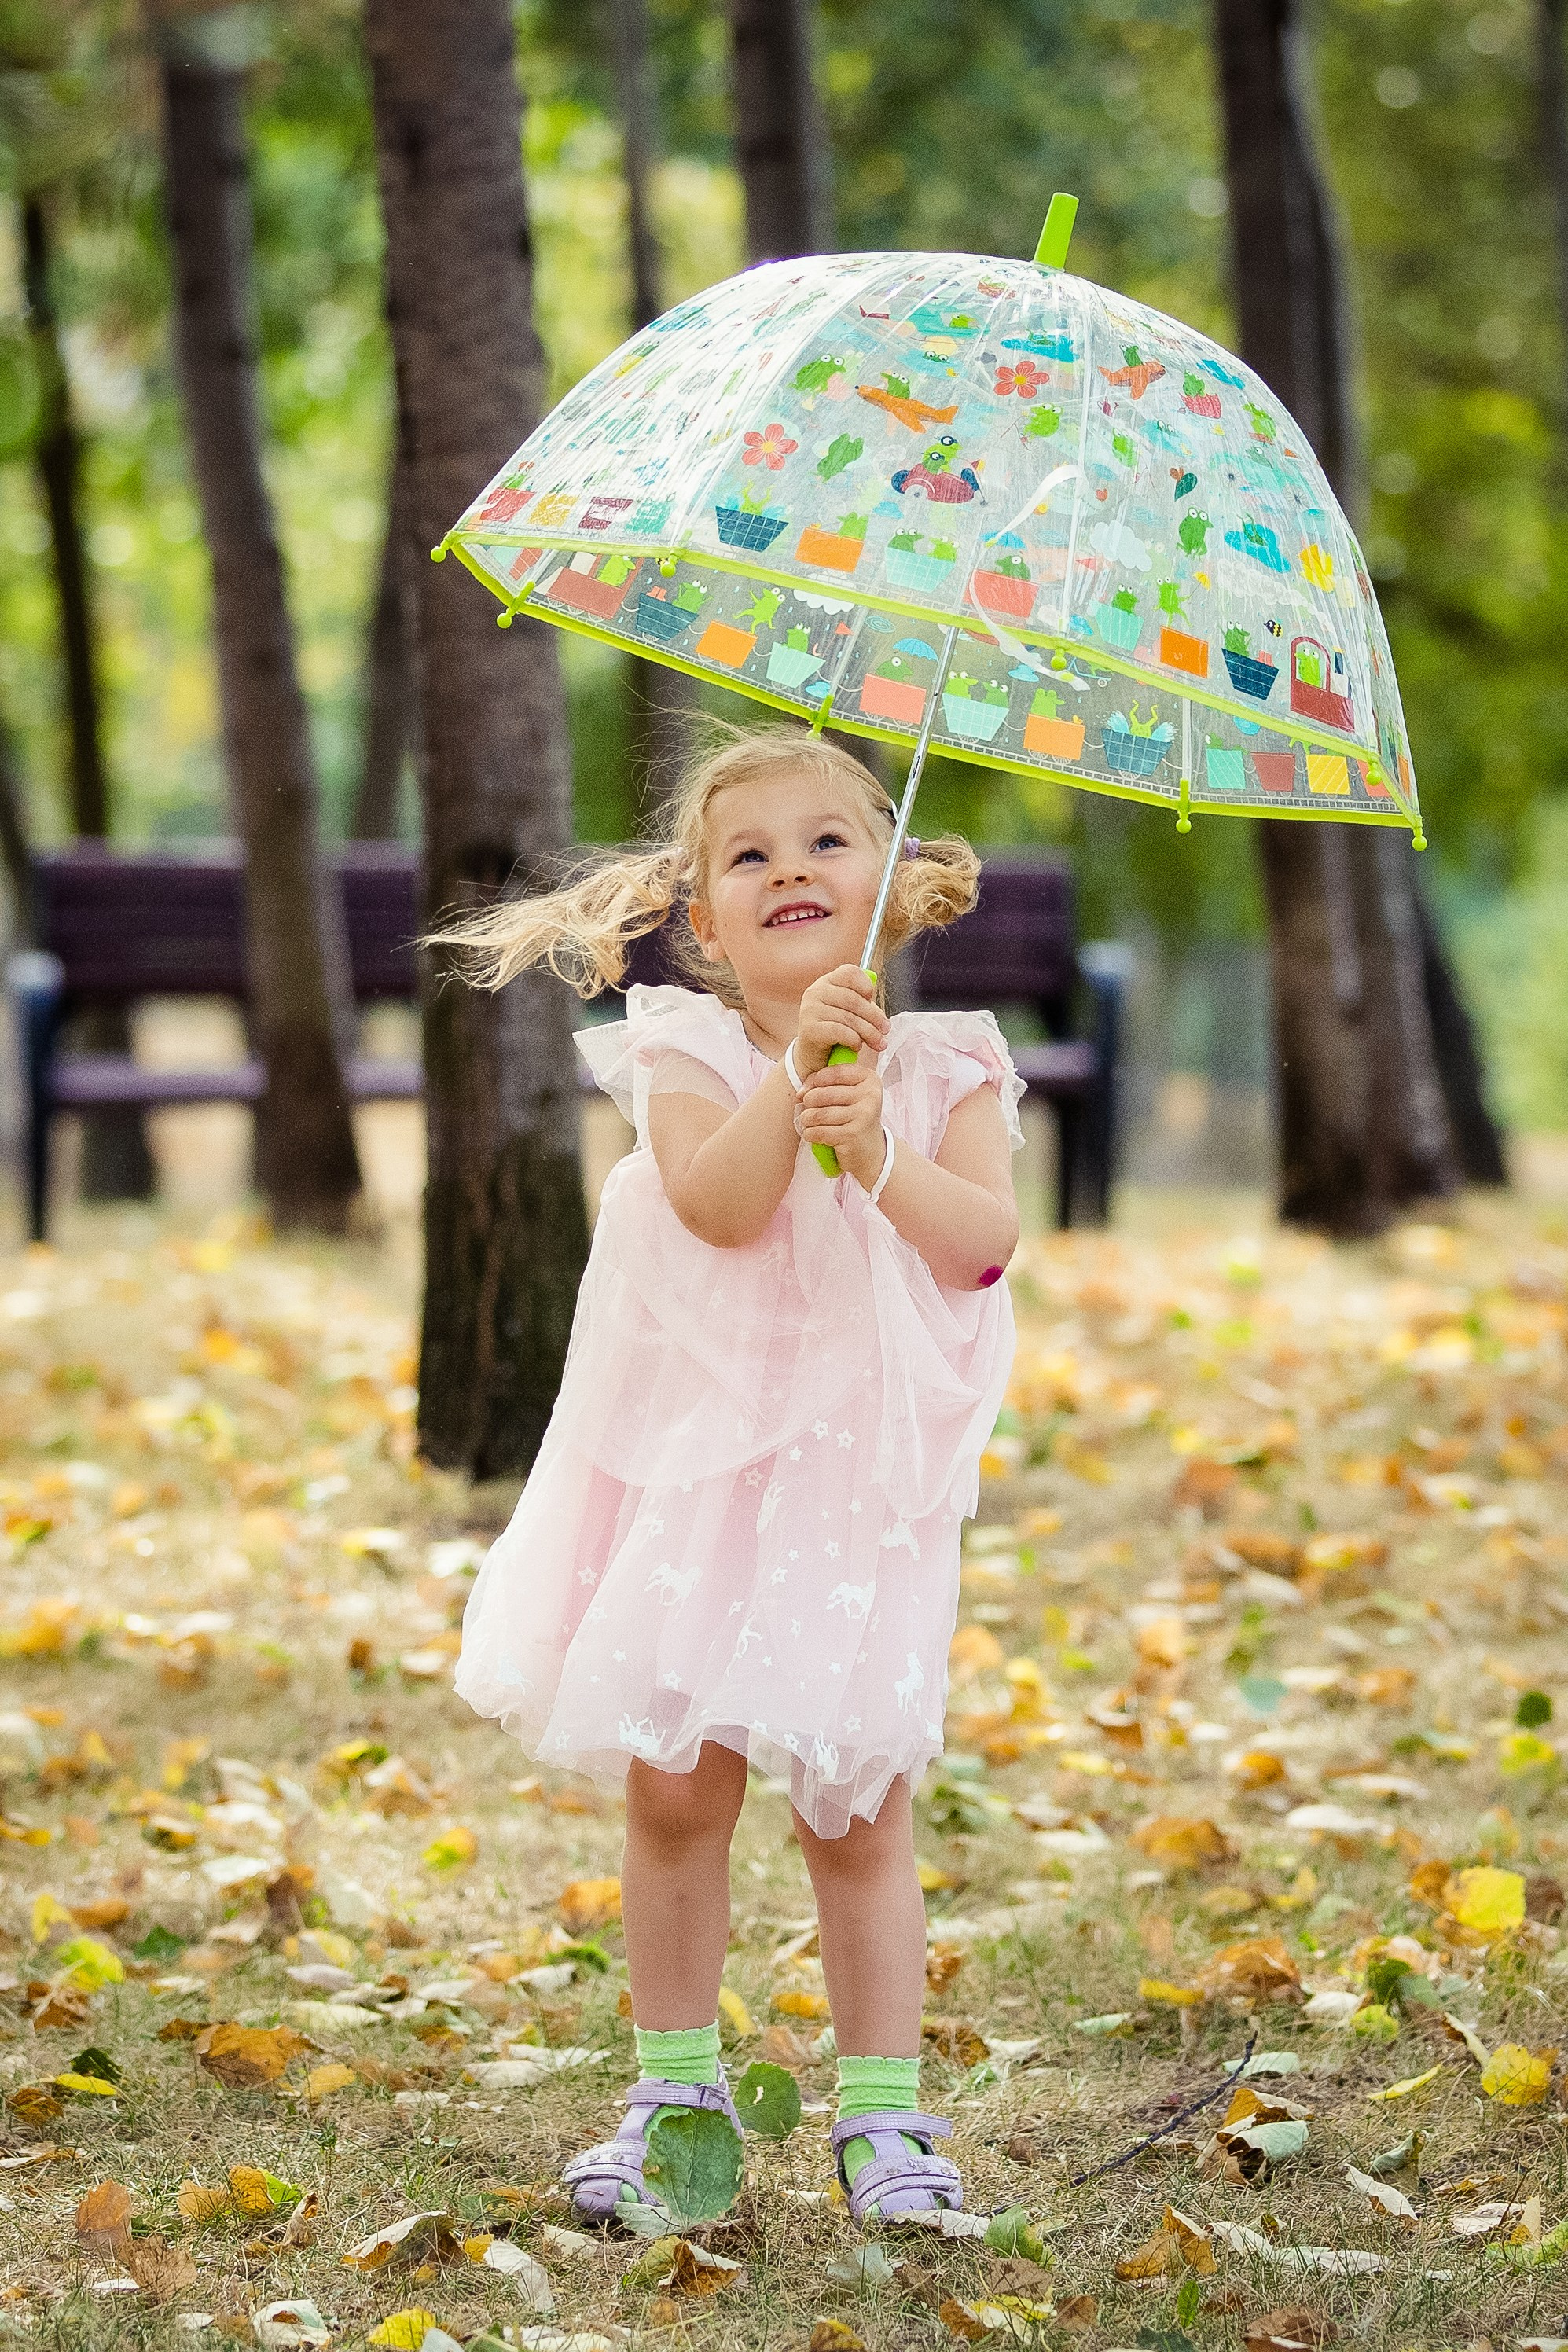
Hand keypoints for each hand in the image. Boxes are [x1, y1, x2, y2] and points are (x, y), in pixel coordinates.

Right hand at [793, 964, 888, 1078]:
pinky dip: (853, 1040)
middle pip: (853, 999)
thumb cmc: (835, 1032)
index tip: (872, 998)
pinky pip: (840, 1032)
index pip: (849, 973)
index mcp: (827, 982)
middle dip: (874, 1017)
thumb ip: (865, 1007)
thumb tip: (881, 1017)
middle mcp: (815, 992)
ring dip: (869, 1032)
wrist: (813, 1056)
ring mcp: (810, 1009)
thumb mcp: (851, 1014)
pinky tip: (856, 1046)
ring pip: (849, 1018)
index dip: (865, 984)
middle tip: (885, 1030)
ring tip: (878, 1043)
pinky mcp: (809, 1028)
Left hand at [797, 1058, 886, 1189]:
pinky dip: (810, 1133)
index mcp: (869, 1079)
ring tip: (808, 1122)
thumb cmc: (853, 1118)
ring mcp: (864, 1115)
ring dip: (806, 1119)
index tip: (808, 1091)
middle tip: (807, 1110)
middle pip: (823, 1093)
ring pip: (819, 1113)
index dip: (815, 1080)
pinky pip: (820, 1131)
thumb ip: (823, 1084)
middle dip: (808, 1102)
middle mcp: (870, 1095)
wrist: (870, 1151)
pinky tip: (812, 1134)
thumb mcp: (845, 1095)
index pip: (835, 1072)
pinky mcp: (853, 1135)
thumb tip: (801, 1093)